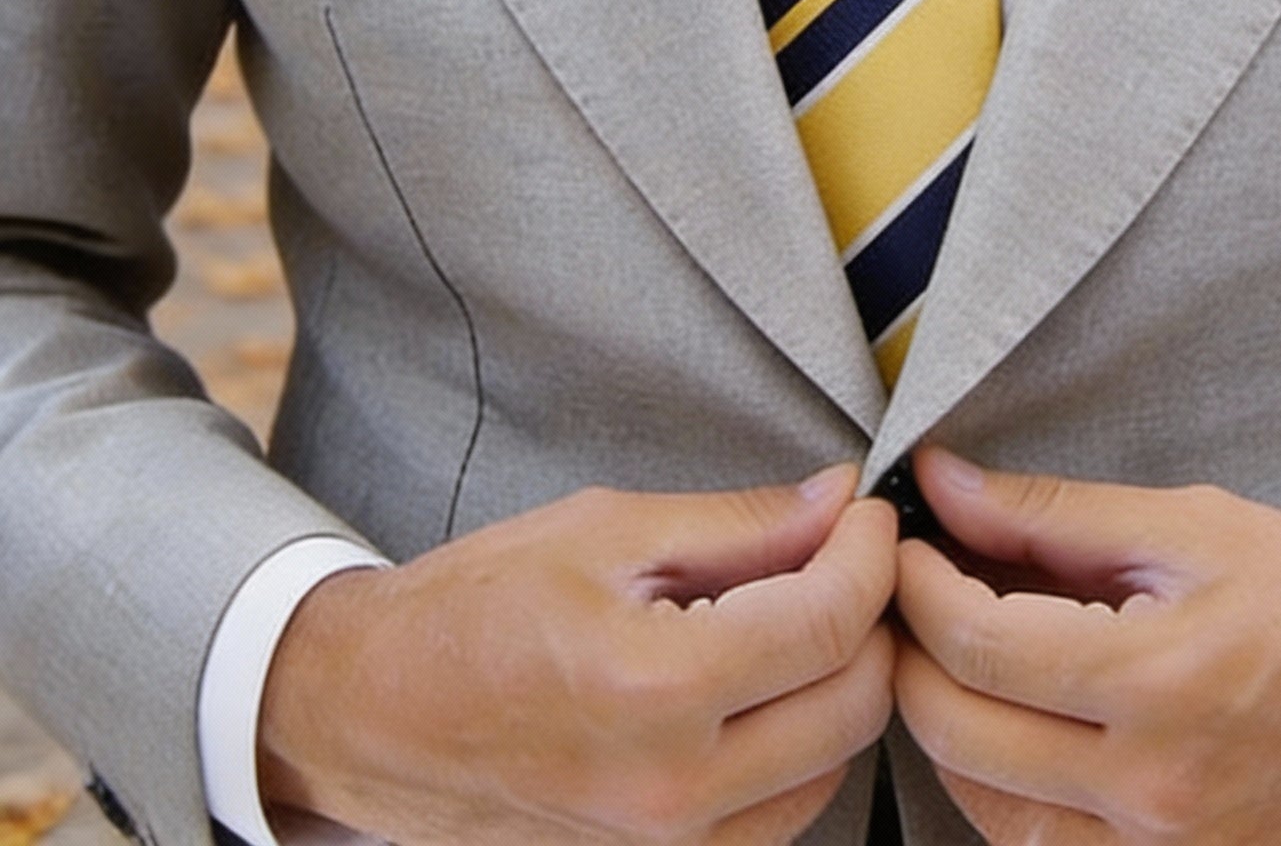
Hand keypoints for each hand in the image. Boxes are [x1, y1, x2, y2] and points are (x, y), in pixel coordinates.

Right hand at [258, 467, 897, 845]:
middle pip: (855, 703)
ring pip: (832, 765)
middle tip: (843, 554)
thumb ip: (741, 522)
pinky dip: (800, 743)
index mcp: (656, 690)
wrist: (374, 710)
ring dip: (840, 682)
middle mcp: (671, 791)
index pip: (832, 623)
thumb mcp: (607, 529)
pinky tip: (762, 683)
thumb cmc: (475, 608)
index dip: (870, 552)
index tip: (866, 512)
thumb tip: (838, 502)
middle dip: (871, 616)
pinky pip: (779, 813)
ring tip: (799, 612)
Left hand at [892, 448, 1280, 845]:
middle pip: (957, 734)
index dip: (916, 584)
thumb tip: (944, 483)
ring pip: (984, 811)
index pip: (975, 642)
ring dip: (948, 728)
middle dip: (911, 654)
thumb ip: (1057, 513)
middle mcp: (1151, 791)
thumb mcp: (1198, 526)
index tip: (907, 544)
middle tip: (915, 594)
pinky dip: (1002, 791)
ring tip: (960, 655)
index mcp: (1158, 681)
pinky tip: (1014, 727)